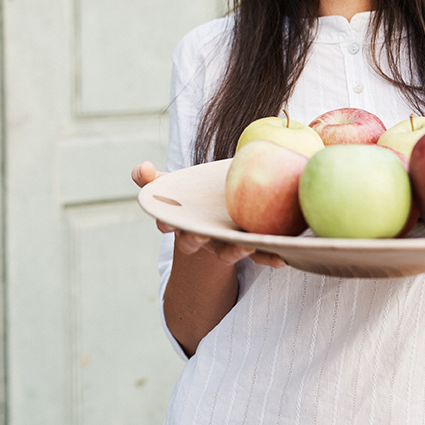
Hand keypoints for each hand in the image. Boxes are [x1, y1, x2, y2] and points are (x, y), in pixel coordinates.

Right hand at [131, 161, 285, 268]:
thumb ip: (150, 176)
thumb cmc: (192, 194)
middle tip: (202, 236)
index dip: (166, 224)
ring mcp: (226, 243)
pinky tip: (282, 257)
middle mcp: (203, 236)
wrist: (221, 211)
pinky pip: (260, 253)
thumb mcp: (171, 183)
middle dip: (197, 241)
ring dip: (236, 251)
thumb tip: (141, 168)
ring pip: (228, 251)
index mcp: (181, 222)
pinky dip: (270, 256)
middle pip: (195, 243)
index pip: (168, 224)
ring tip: (248, 246)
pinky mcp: (251, 245)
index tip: (167, 223)